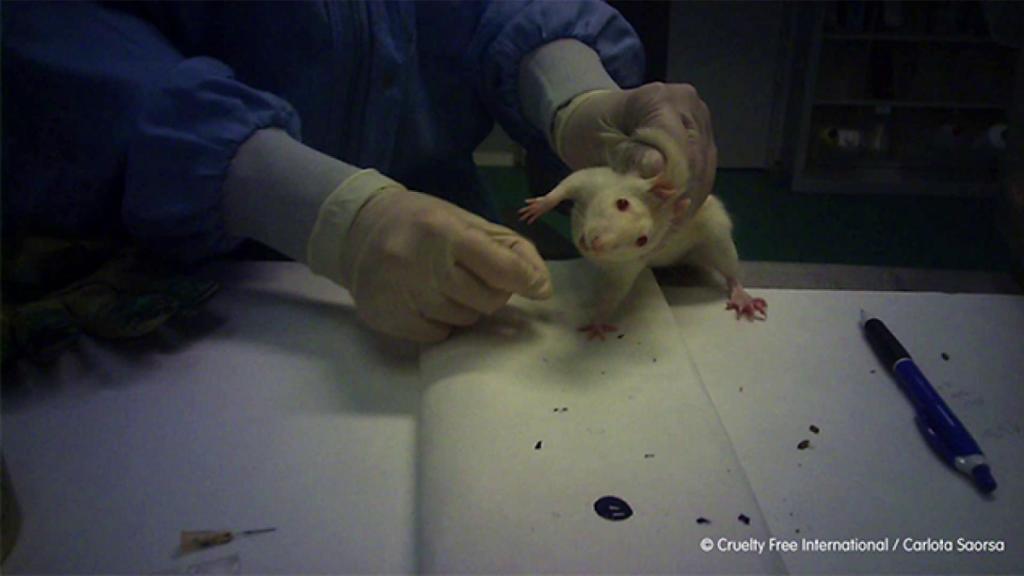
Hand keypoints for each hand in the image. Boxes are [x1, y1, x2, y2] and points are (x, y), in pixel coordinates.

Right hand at [339, 188, 551, 342]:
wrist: (357, 229)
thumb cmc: (423, 223)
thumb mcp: (466, 222)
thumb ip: (509, 249)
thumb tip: (543, 287)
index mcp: (445, 231)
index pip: (502, 269)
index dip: (528, 282)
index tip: (539, 289)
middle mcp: (422, 263)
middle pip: (488, 301)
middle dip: (491, 292)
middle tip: (473, 276)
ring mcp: (402, 293)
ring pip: (464, 321)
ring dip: (464, 307)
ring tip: (442, 284)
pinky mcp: (388, 318)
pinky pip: (437, 335)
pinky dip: (440, 323)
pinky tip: (425, 300)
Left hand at [555, 83, 717, 214]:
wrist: (596, 121)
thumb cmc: (592, 132)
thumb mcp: (602, 145)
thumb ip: (630, 155)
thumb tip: (657, 168)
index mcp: (658, 98)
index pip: (675, 141)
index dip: (670, 175)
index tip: (657, 200)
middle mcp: (687, 105)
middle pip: (696, 156)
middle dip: (681, 191)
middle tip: (664, 220)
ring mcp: (699, 121)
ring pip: (705, 167)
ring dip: (690, 197)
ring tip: (671, 222)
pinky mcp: (703, 139)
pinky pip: (705, 171)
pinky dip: (692, 194)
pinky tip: (678, 214)